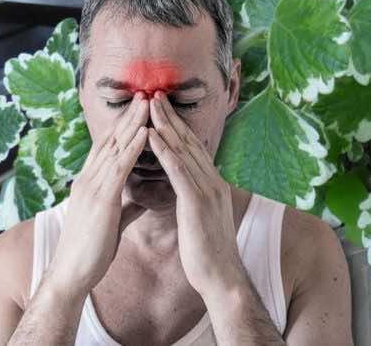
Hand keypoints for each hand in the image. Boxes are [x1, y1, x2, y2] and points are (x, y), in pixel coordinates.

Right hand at [47, 92, 148, 295]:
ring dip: (133, 123)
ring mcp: (93, 187)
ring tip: (149, 103)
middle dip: (130, 116)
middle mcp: (89, 179)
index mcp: (91, 183)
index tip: (141, 110)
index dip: (124, 127)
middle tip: (146, 94)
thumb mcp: (112, 221)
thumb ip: (126, 205)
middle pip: (111, 139)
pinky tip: (146, 133)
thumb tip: (141, 198)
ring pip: (115, 147)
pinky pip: (120, 167)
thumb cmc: (91, 250)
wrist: (72, 273)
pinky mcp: (101, 199)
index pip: (109, 148)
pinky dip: (133, 147)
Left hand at [147, 91, 242, 297]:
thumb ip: (195, 199)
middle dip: (171, 117)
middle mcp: (213, 181)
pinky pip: (179, 171)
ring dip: (166, 126)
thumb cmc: (207, 252)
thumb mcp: (201, 219)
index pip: (193, 149)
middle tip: (155, 94)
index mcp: (213, 185)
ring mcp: (207, 190)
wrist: (220, 276)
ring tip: (150, 106)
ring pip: (184, 151)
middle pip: (190, 142)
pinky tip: (153, 136)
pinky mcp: (197, 202)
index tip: (162, 108)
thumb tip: (186, 190)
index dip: (177, 126)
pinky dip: (165, 151)